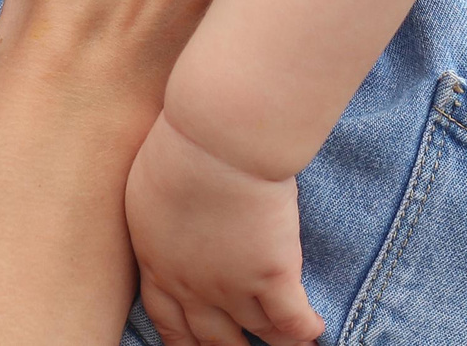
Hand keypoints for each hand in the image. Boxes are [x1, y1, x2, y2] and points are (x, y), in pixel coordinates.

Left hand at [126, 114, 323, 345]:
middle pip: (210, 337)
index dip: (181, 339)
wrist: (216, 141)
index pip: (166, 317)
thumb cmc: (180, 144)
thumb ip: (161, 218)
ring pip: (257, 331)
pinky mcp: (271, 279)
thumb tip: (173, 221)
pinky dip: (305, 330)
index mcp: (155, 260)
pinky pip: (292, 322)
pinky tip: (315, 329)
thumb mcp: (151, 187)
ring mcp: (231, 287)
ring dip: (273, 340)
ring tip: (287, 343)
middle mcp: (191, 285)